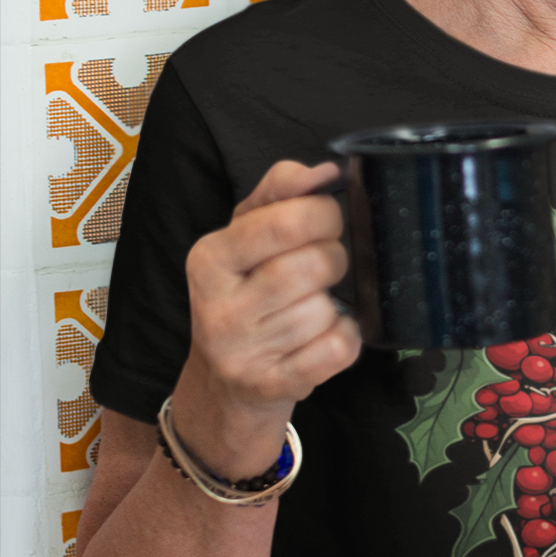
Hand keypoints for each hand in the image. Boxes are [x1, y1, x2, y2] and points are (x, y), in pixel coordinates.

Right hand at [172, 160, 360, 475]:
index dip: (324, 215)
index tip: (326, 222)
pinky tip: (324, 334)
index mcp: (209, 257)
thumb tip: (325, 171)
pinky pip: (337, 348)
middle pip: (312, 265)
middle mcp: (217, 305)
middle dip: (334, 259)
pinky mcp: (271, 385)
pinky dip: (345, 337)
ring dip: (334, 304)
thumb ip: (280, 193)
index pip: (287, 221)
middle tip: (326, 265)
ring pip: (325, 310)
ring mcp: (242, 351)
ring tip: (313, 305)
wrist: (224, 382)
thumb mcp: (247, 237)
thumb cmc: (245, 294)